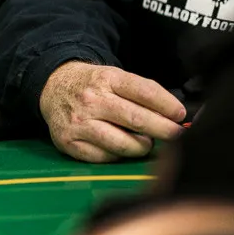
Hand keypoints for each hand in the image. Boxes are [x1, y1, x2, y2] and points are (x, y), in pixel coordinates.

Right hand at [39, 62, 185, 161]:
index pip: (145, 92)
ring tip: (144, 141)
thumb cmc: (92, 85)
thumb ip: (141, 93)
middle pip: (137, 120)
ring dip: (142, 146)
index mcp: (106, 79)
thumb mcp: (114, 77)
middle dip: (164, 130)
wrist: (52, 87)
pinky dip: (118, 155)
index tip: (180, 115)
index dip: (168, 106)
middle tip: (175, 135)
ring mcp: (78, 122)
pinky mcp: (68, 142)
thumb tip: (175, 115)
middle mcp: (91, 100)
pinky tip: (119, 146)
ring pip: (124, 144)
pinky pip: (105, 157)